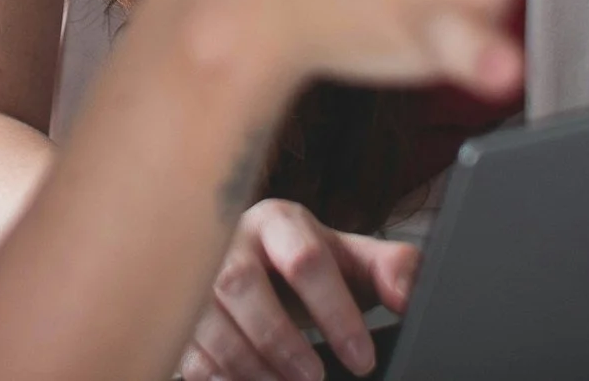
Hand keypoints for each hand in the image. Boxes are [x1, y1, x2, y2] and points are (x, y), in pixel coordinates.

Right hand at [177, 201, 417, 380]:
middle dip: (281, 339)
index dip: (335, 312)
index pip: (305, 259)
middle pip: (241, 284)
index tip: (360, 358)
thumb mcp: (353, 258)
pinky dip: (215, 373)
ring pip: (207, 318)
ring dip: (249, 363)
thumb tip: (409, 295)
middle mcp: (230, 240)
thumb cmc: (309, 263)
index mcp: (278, 222)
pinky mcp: (179, 311)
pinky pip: (185, 345)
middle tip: (316, 378)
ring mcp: (197, 274)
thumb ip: (391, 269)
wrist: (259, 262)